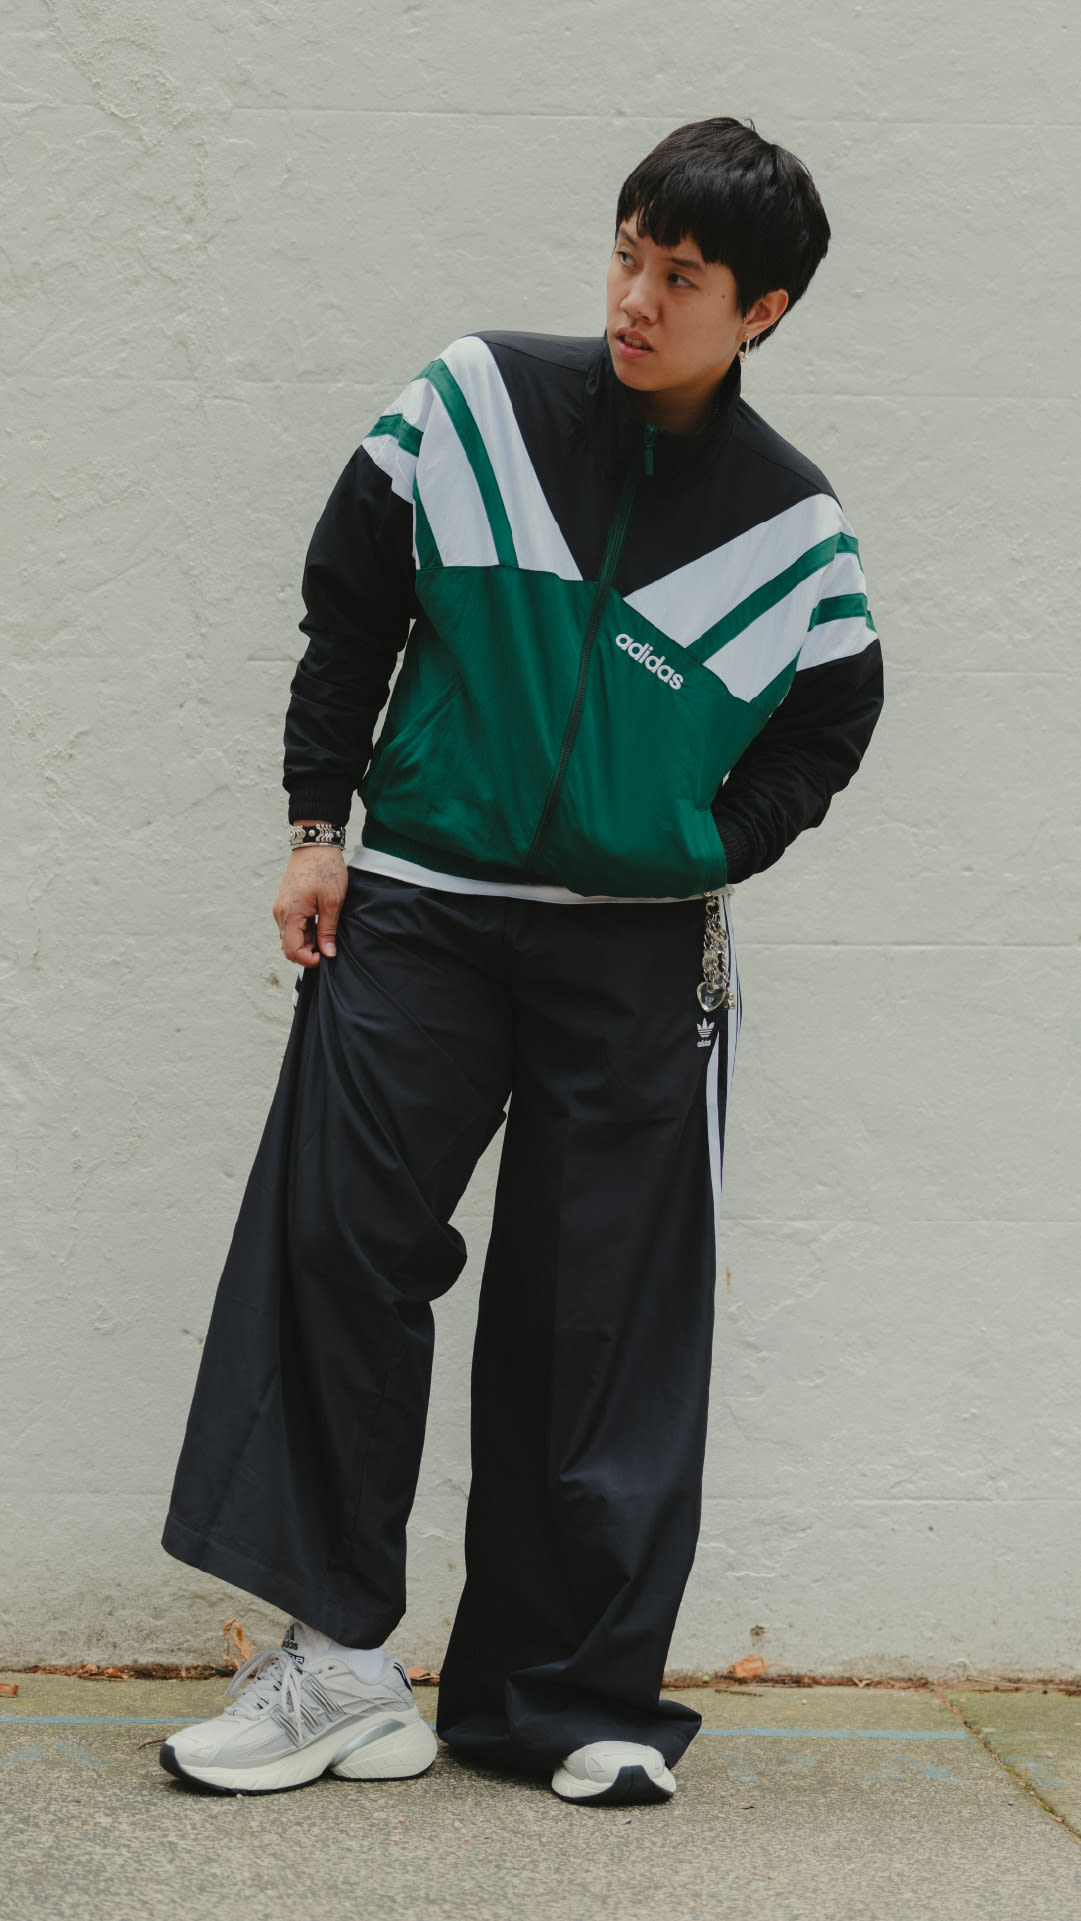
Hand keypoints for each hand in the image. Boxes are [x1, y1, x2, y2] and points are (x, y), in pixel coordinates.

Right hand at [273, 846, 347, 966]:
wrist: (315, 844)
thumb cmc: (325, 869)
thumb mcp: (333, 901)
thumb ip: (328, 930)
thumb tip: (328, 954)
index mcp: (290, 914)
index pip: (292, 950)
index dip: (308, 960)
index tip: (326, 956)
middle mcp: (280, 913)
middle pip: (289, 946)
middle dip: (309, 951)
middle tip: (330, 943)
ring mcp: (281, 908)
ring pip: (291, 937)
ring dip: (308, 940)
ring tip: (327, 930)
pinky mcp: (285, 904)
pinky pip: (291, 926)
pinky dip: (305, 930)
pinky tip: (320, 922)